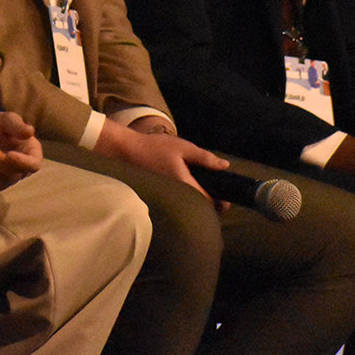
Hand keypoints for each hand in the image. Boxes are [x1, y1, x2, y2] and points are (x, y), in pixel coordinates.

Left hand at [0, 111, 42, 191]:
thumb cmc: (0, 126)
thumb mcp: (7, 119)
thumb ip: (17, 125)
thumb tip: (30, 131)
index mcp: (31, 153)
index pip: (33, 164)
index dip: (23, 163)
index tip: (10, 154)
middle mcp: (22, 170)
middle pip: (13, 175)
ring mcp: (7, 180)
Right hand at [94, 119, 225, 198]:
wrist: (128, 150)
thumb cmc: (156, 147)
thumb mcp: (183, 148)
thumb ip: (204, 158)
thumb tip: (224, 166)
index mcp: (184, 184)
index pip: (207, 201)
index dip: (220, 202)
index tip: (226, 199)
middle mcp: (176, 194)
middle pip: (198, 207)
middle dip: (210, 204)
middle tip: (218, 197)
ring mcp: (167, 196)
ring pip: (188, 204)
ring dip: (198, 201)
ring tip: (204, 191)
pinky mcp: (161, 194)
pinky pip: (179, 200)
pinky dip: (186, 197)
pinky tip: (187, 187)